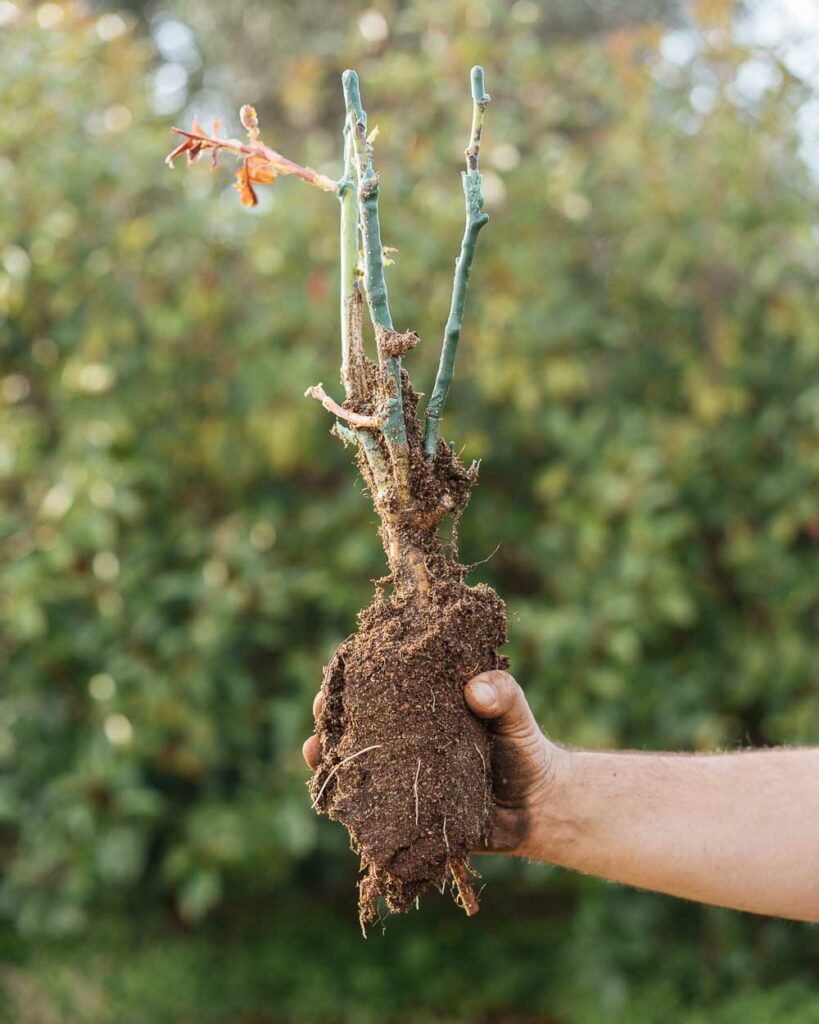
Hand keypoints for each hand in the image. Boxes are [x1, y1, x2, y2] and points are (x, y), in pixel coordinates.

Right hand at [303, 669, 564, 858]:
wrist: (541, 808)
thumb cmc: (524, 748)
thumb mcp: (515, 714)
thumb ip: (503, 695)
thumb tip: (475, 691)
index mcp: (423, 710)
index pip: (379, 687)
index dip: (353, 679)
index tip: (339, 673)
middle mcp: (405, 743)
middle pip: (356, 727)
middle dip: (331, 719)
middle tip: (322, 716)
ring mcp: (404, 781)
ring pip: (355, 769)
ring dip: (330, 761)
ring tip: (315, 752)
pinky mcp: (410, 818)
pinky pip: (374, 815)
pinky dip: (353, 810)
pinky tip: (338, 803)